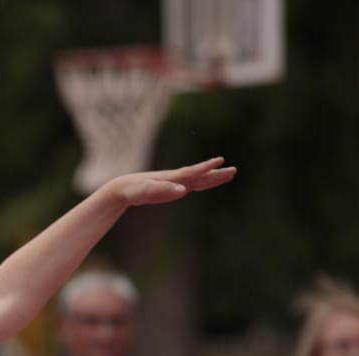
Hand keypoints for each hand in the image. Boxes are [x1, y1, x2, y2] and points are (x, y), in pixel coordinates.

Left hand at [108, 157, 236, 206]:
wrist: (125, 187)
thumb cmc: (134, 189)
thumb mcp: (146, 191)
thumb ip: (164, 190)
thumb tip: (183, 191)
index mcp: (172, 177)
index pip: (192, 172)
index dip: (205, 168)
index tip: (219, 161)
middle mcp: (177, 178)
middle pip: (200, 175)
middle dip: (216, 174)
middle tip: (234, 170)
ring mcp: (177, 182)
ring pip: (200, 180)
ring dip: (214, 177)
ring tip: (231, 173)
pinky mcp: (174, 188)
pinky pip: (193, 185)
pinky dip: (204, 184)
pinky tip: (210, 182)